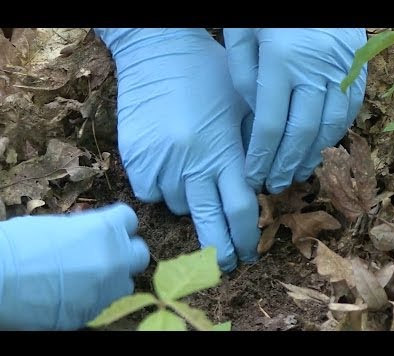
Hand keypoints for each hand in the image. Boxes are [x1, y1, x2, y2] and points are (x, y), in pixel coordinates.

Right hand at [0, 203, 148, 329]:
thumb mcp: (58, 225)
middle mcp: (113, 259)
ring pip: (125, 283)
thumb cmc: (17, 244)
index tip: (109, 226)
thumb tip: (92, 229)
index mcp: (105, 230)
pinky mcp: (90, 314)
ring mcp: (104, 290)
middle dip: (125, 251)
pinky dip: (95, 296)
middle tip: (106, 251)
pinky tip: (74, 292)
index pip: (129, 219)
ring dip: (114, 277)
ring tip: (89, 275)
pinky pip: (104, 303)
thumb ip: (85, 228)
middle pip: (139, 254)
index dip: (119, 223)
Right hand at [95, 28, 259, 271]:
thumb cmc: (207, 73)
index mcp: (223, 151)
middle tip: (225, 265)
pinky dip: (162, 189)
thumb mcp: (242, 106)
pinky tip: (169, 169)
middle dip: (219, 251)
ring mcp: (159, 163)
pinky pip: (150, 191)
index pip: (240, 209)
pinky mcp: (135, 159)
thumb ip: (251, 149)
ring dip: (190, 204)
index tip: (249, 250)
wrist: (158, 52)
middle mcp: (191, 164)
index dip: (246, 237)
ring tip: (193, 181)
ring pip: (177, 206)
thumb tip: (258, 185)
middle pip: (208, 223)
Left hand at [224, 28, 366, 193]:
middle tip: (275, 185)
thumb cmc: (264, 8)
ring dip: (312, 155)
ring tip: (296, 173)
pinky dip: (335, 133)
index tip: (253, 177)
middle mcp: (316, 69)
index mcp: (282, 61)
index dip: (262, 158)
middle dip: (286, 165)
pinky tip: (320, 146)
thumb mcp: (241, 35)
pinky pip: (349, 108)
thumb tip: (256, 116)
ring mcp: (342, 67)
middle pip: (302, 134)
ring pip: (330, 126)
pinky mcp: (357, 64)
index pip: (271, 126)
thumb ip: (244, 78)